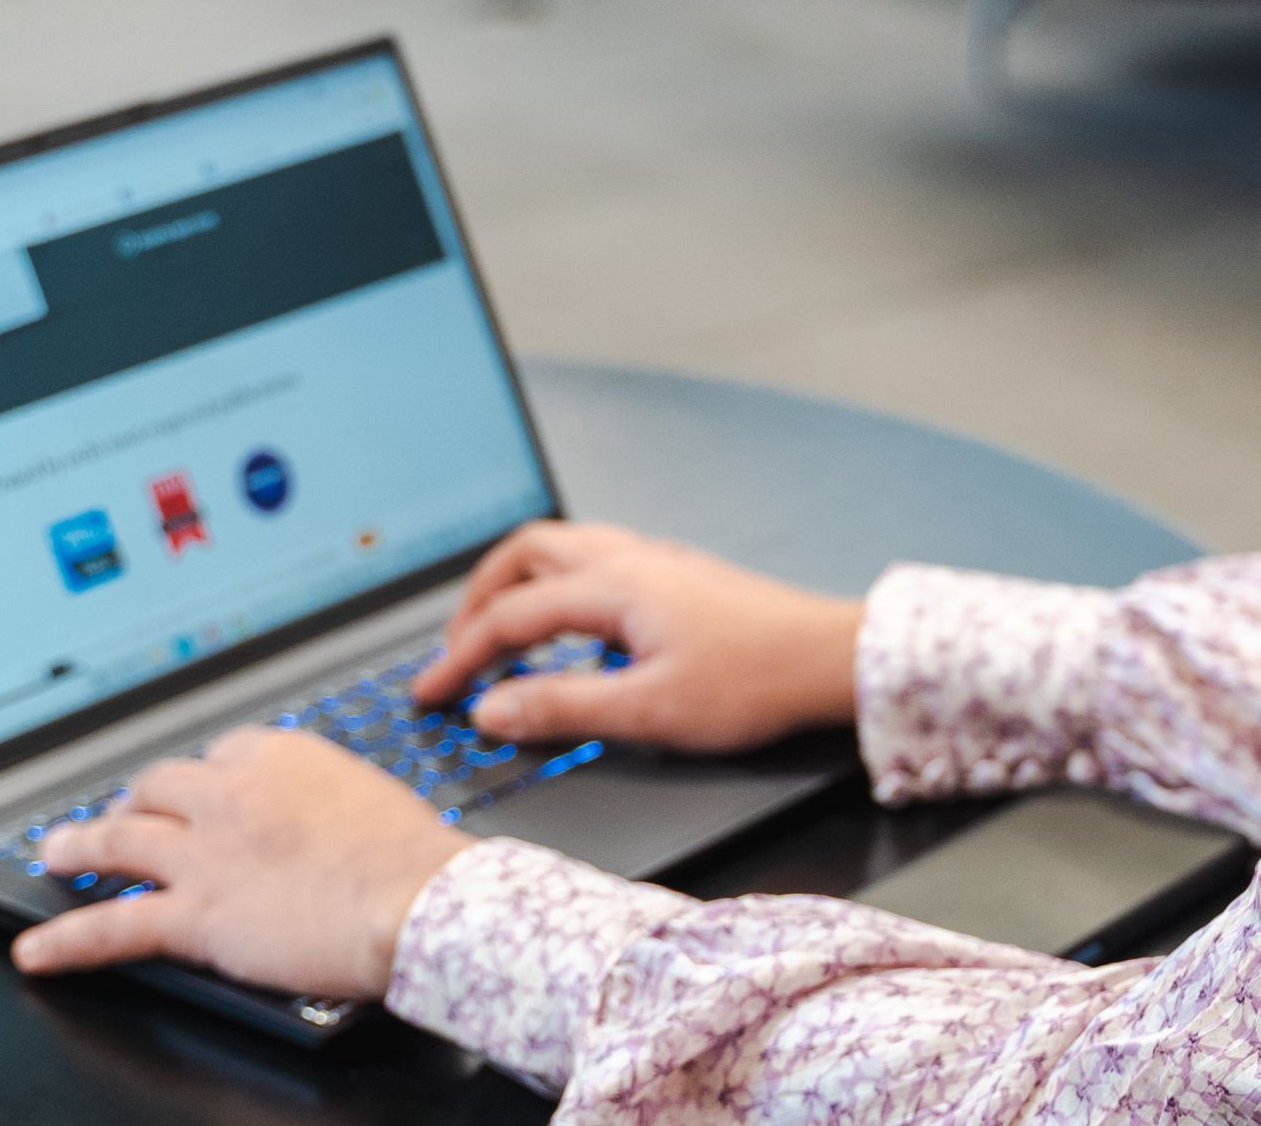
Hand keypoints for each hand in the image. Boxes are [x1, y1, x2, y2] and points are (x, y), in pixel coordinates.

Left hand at [10, 727, 467, 999]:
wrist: (416, 897)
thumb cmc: (411, 854)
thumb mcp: (367, 796)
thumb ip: (326, 797)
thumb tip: (322, 817)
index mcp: (279, 756)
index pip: (218, 754)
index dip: (199, 777)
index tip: (196, 789)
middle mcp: (231, 793)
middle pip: (160, 786)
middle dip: (136, 800)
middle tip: (123, 814)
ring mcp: (205, 852)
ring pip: (121, 840)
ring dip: (80, 846)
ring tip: (57, 853)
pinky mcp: (195, 913)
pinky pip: (115, 925)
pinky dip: (68, 941)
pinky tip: (37, 950)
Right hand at [410, 520, 862, 752]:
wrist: (830, 658)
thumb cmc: (754, 681)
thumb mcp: (647, 711)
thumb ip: (561, 708)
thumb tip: (492, 709)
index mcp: (612, 586)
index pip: (510, 616)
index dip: (460, 657)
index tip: (430, 693)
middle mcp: (629, 559)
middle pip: (524, 556)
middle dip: (476, 600)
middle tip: (454, 649)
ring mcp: (655, 560)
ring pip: (560, 549)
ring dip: (516, 585)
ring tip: (497, 631)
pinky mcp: (677, 574)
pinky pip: (593, 560)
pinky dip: (557, 586)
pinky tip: (568, 627)